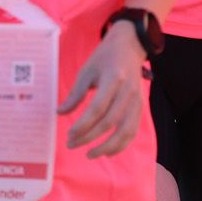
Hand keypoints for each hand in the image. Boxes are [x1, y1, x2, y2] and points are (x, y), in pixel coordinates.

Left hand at [59, 24, 147, 158]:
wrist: (130, 45)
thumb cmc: (104, 57)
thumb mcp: (87, 70)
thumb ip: (75, 94)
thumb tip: (60, 113)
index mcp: (113, 79)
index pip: (98, 108)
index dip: (83, 124)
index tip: (69, 135)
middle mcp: (128, 91)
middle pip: (110, 122)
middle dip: (89, 137)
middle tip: (71, 144)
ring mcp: (137, 100)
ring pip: (125, 131)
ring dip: (107, 147)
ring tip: (90, 154)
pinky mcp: (141, 107)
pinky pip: (132, 131)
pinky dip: (121, 144)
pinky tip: (107, 152)